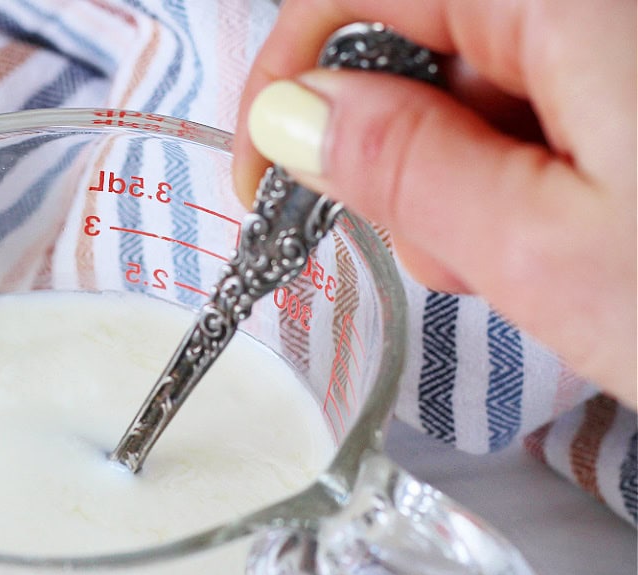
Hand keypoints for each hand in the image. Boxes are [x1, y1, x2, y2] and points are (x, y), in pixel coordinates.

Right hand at [233, 0, 636, 406]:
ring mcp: (623, 42)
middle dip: (401, 149)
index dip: (287, 73)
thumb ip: (405, 168)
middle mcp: (599, 1)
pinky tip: (574, 240)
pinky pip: (549, 107)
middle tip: (445, 248)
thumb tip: (290, 116)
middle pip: (425, 43)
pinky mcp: (635, 87)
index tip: (261, 172)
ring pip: (486, 86)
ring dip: (471, 178)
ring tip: (530, 261)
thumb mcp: (545, 249)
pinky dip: (529, 176)